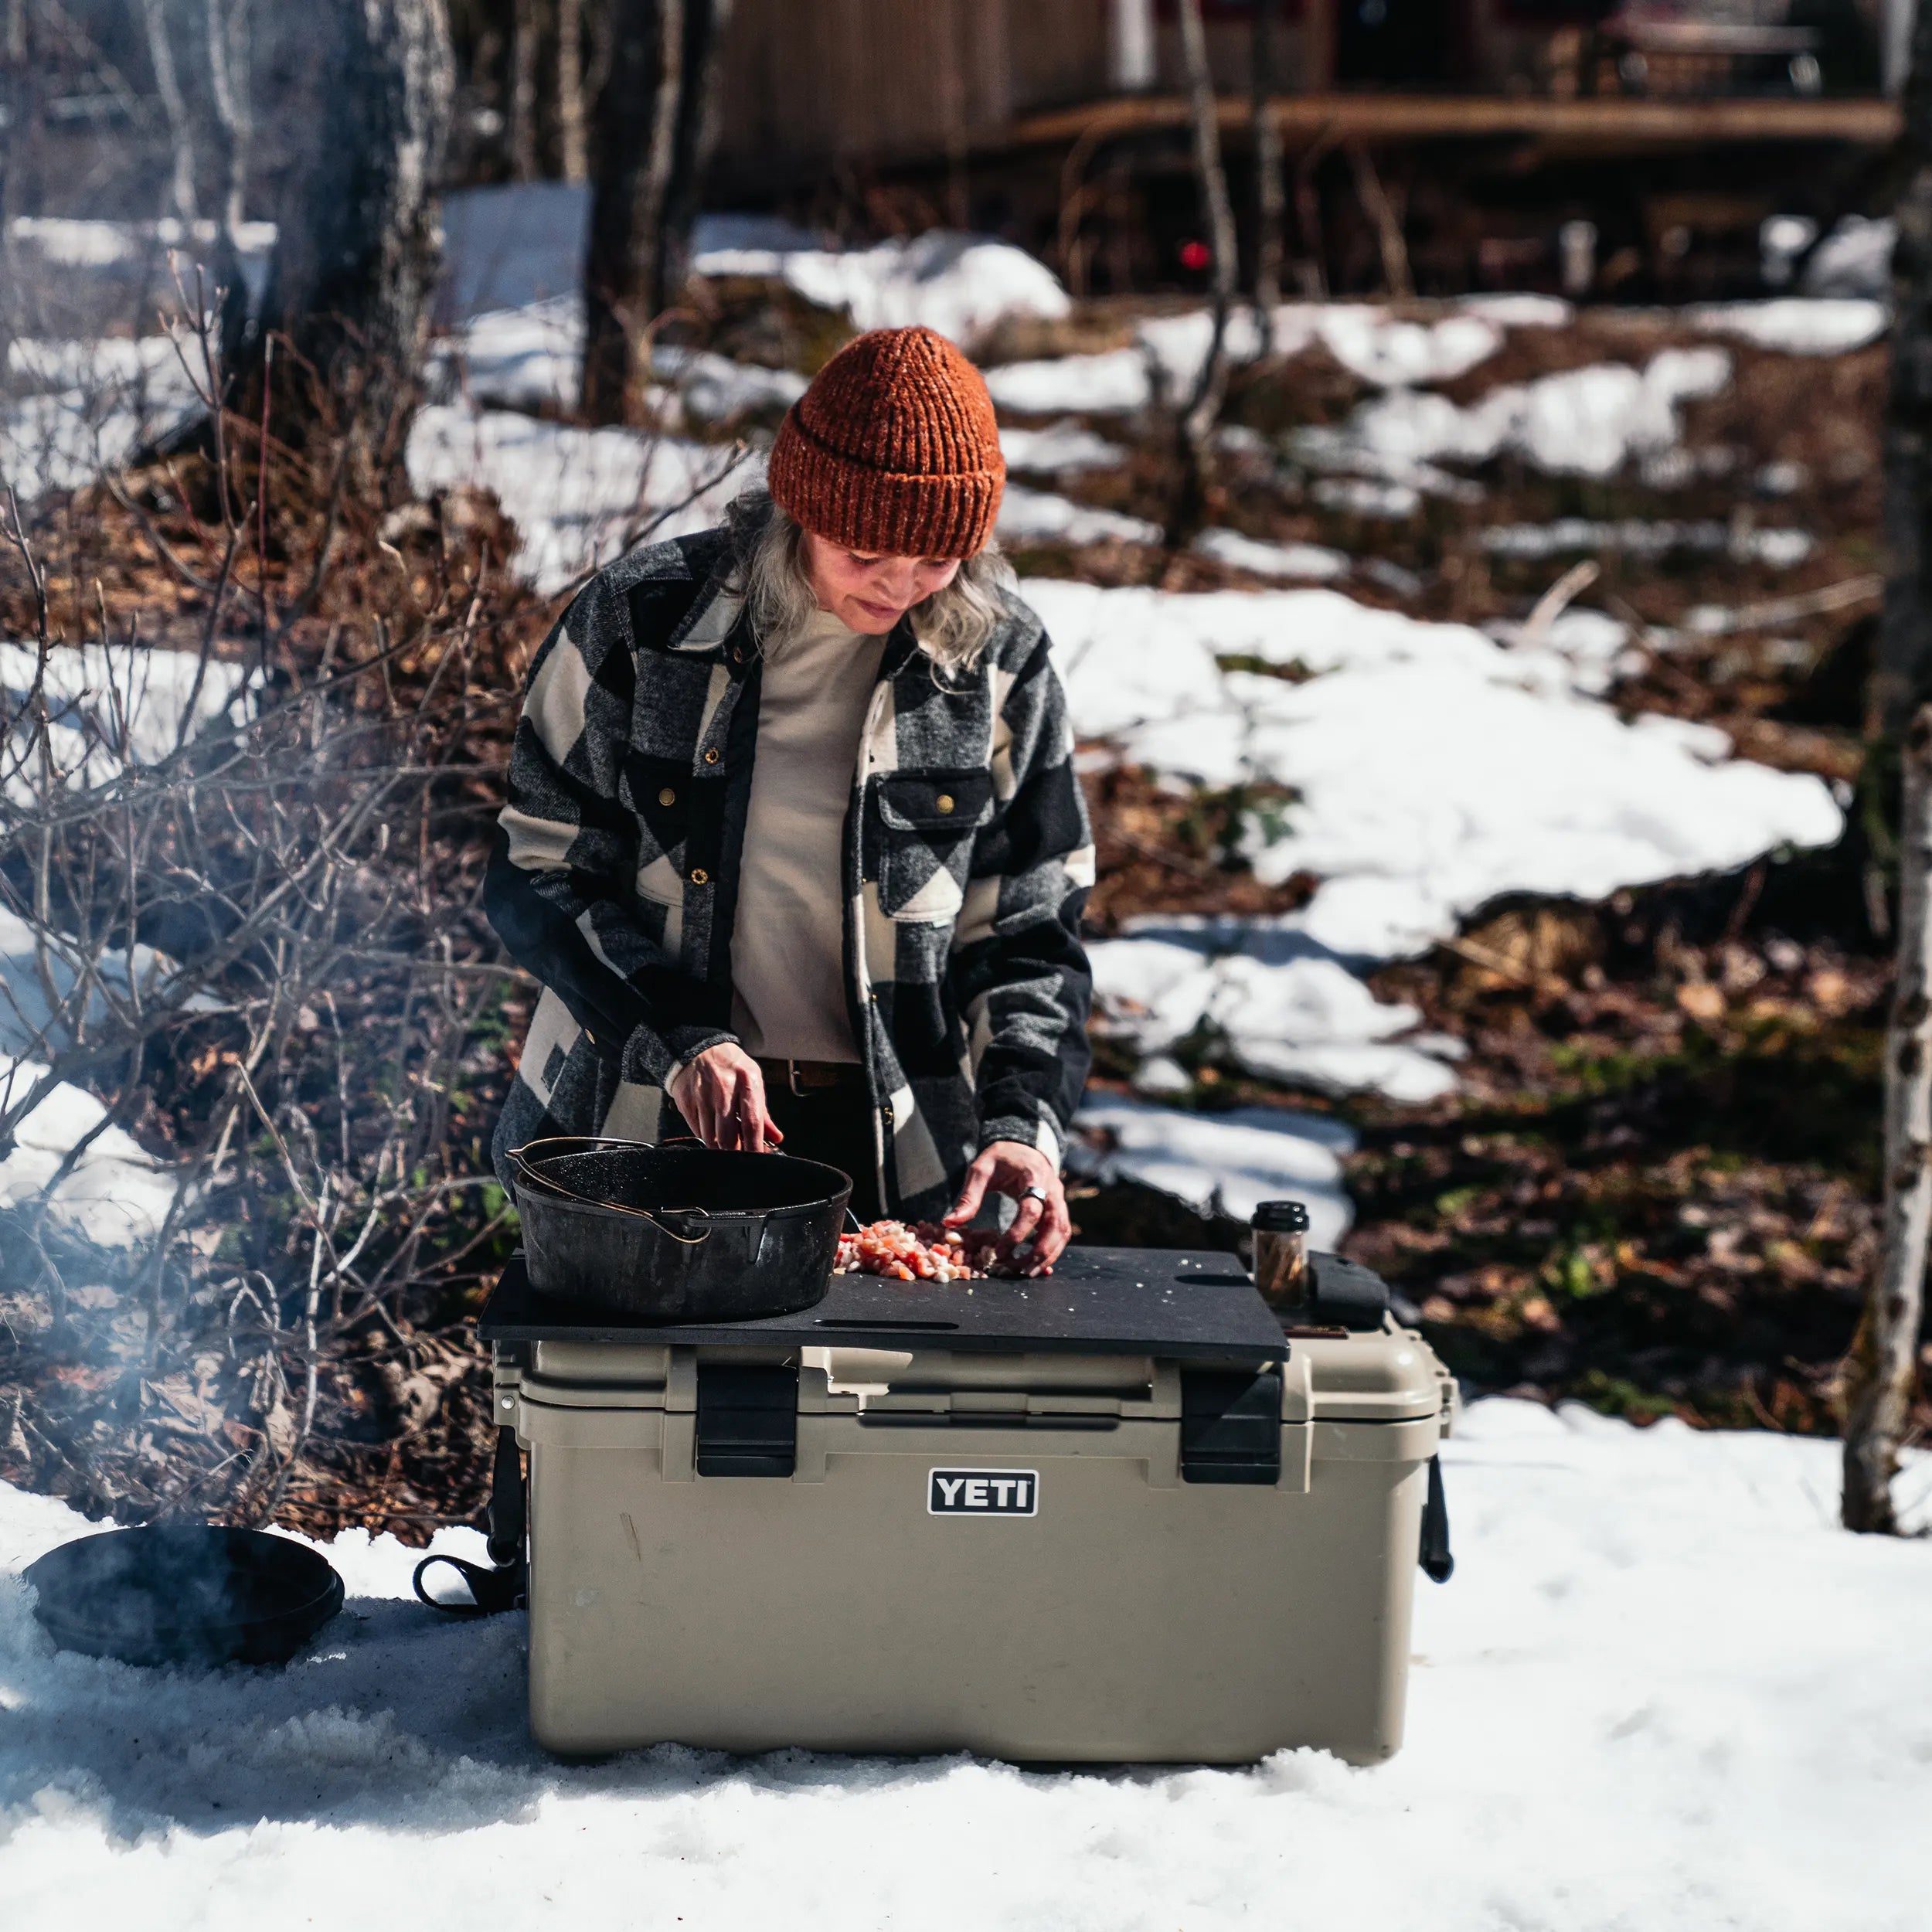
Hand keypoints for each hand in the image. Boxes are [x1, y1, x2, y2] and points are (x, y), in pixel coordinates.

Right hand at [669, 1044, 782, 1152]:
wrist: (698, 1049)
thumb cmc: (730, 1067)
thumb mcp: (753, 1080)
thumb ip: (763, 1112)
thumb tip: (774, 1137)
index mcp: (746, 1081)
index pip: (752, 1122)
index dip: (755, 1146)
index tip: (757, 1158)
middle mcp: (724, 1089)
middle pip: (728, 1136)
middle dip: (734, 1152)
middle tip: (739, 1155)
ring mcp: (702, 1097)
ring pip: (710, 1138)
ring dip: (719, 1147)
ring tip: (726, 1143)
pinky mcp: (686, 1103)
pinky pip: (696, 1132)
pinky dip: (705, 1137)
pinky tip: (712, 1130)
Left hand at [944, 1140, 1070, 1273]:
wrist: (1024, 1146)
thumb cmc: (1001, 1158)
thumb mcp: (981, 1169)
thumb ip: (968, 1197)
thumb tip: (950, 1224)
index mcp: (1033, 1177)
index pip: (1030, 1210)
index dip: (1016, 1234)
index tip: (999, 1252)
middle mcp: (1052, 1189)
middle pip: (1055, 1225)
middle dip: (1039, 1251)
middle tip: (1019, 1271)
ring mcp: (1059, 1199)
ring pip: (1062, 1231)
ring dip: (1049, 1255)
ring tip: (1028, 1272)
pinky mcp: (1059, 1207)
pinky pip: (1062, 1232)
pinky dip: (1053, 1250)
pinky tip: (1038, 1263)